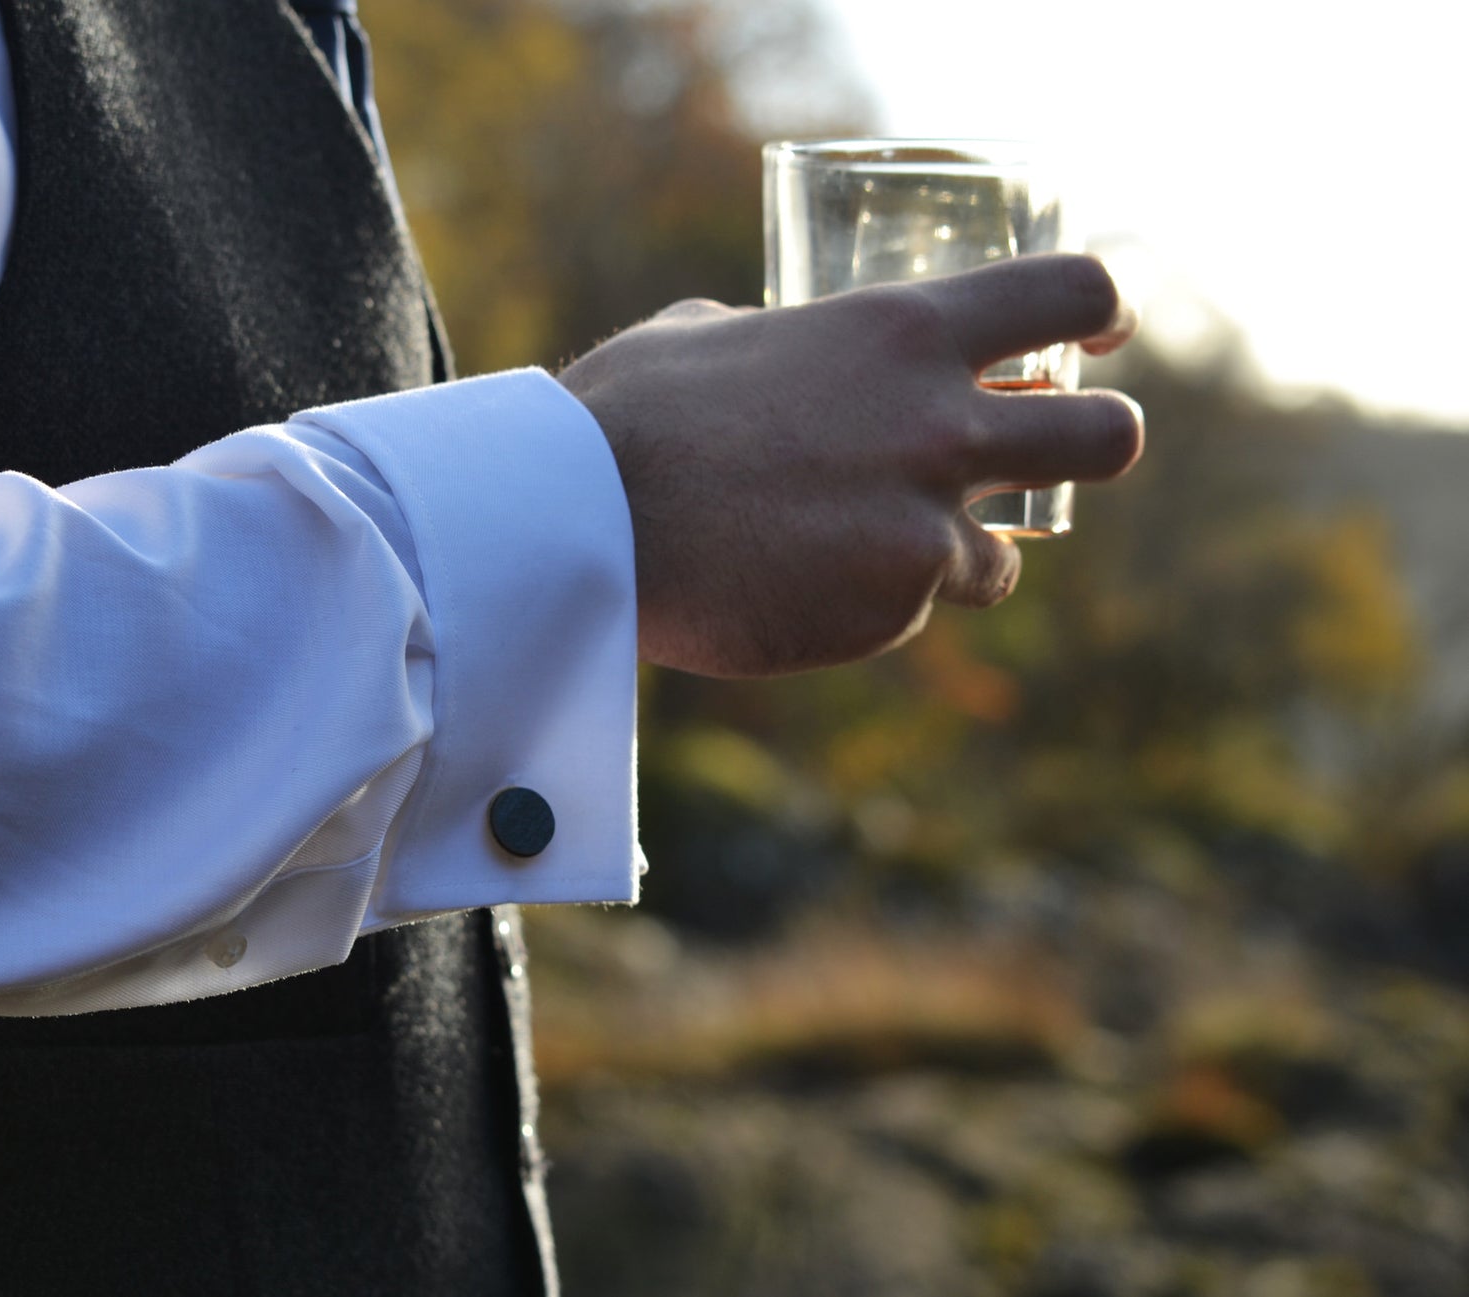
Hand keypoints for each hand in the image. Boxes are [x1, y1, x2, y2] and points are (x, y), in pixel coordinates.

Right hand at [558, 253, 1143, 676]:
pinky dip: (871, 606)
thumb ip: (776, 335)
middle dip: (1094, 443)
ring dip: (961, 555)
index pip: (1075, 293)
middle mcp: (941, 424)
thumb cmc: (626, 415)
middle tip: (1048, 456)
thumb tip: (767, 338)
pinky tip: (799, 590)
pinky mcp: (893, 606)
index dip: (1102, 314)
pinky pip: (913, 609)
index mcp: (903, 330)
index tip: (1099, 334)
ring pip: (1006, 556)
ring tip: (880, 553)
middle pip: (1110, 435)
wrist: (585, 520)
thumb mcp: (709, 334)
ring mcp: (925, 522)